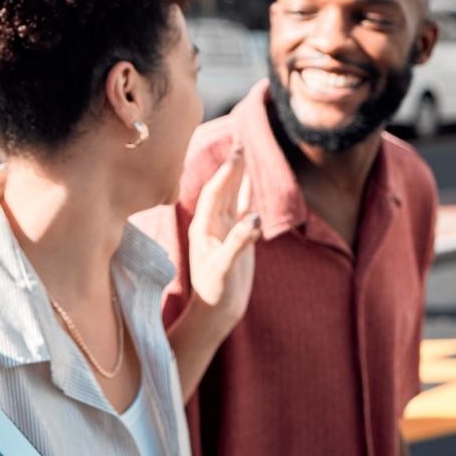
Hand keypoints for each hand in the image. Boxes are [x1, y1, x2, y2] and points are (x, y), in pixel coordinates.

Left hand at [186, 144, 261, 327]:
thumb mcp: (224, 268)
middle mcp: (212, 226)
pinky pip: (243, 212)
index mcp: (203, 229)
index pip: (213, 194)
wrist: (217, 311)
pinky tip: (252, 185)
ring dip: (240, 178)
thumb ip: (237, 242)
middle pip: (223, 190)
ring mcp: (225, 232)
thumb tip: (253, 218)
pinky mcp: (238, 240)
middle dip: (231, 168)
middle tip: (240, 144)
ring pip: (234, 198)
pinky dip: (248, 196)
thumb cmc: (215, 291)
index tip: (235, 157)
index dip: (224, 175)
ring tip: (245, 156)